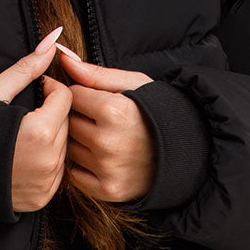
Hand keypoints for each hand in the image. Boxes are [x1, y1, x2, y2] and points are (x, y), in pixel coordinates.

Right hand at [0, 34, 73, 212]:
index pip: (65, 96)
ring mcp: (48, 181)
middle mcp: (50, 159)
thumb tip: (52, 42)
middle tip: (26, 113)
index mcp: (40, 131)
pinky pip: (57, 170)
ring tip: (23, 135)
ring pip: (64, 146)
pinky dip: (46, 160)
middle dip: (51, 112)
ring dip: (50, 136)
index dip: (50, 88)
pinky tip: (24, 156)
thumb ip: (25, 69)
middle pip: (67, 121)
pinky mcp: (44, 196)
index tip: (35, 90)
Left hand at [54, 45, 155, 203]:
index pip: (72, 95)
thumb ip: (96, 74)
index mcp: (115, 111)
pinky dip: (84, 167)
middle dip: (79, 118)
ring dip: (79, 142)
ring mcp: (108, 169)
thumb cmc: (156, 112)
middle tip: (99, 119)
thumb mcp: (133, 84)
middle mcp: (108, 142)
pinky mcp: (108, 189)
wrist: (185, 151)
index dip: (81, 94)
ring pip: (69, 148)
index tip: (95, 99)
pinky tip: (102, 158)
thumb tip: (64, 59)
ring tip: (103, 137)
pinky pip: (75, 174)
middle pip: (68, 122)